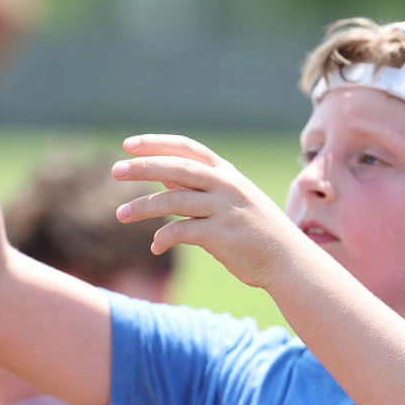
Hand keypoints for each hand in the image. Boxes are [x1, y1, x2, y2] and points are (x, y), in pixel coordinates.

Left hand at [111, 134, 305, 288]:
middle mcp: (225, 185)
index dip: (156, 144)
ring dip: (143, 207)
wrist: (288, 260)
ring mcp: (224, 209)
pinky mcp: (221, 235)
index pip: (187, 148)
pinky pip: (181, 231)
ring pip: (173, 199)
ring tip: (121, 215)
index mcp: (226, 173)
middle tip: (115, 171)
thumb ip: (198, 187)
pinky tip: (155, 246)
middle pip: (176, 168)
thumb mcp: (231, 200)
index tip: (128, 145)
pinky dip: (163, 237)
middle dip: (143, 167)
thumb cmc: (255, 231)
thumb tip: (162, 174)